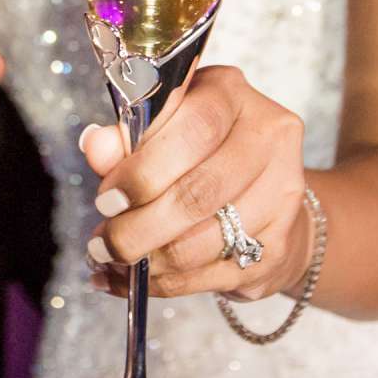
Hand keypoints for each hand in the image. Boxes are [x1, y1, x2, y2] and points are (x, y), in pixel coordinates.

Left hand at [77, 63, 309, 300]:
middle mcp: (267, 137)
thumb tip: (95, 147)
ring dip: (150, 261)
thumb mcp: (160, 132)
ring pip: (206, 241)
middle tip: (103, 243)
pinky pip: (213, 275)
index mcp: (231, 94)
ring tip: (115, 262)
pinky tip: (137, 281)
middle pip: (200, 191)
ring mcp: (282, 193)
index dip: (143, 169)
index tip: (106, 199)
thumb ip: (126, 140)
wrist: (266, 197)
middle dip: (139, 226)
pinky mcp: (279, 245)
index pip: (194, 129)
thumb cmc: (201, 156)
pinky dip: (167, 284)